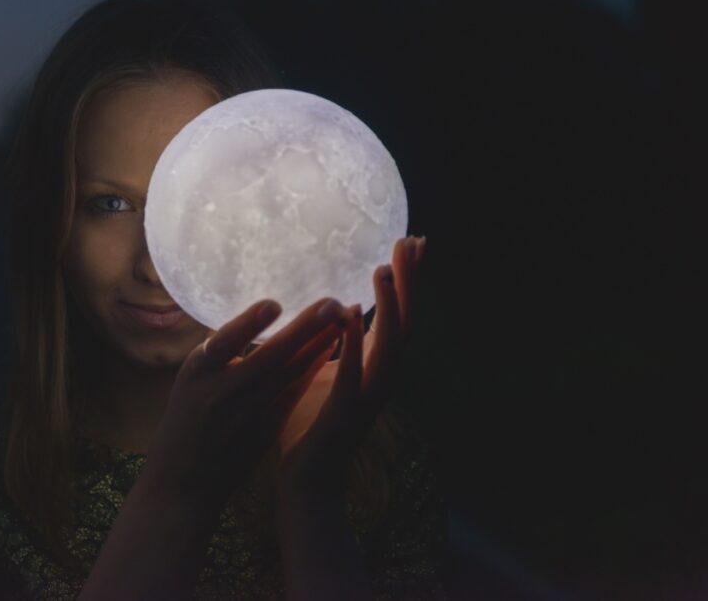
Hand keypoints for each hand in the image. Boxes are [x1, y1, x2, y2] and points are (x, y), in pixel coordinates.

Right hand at [144, 293, 353, 514]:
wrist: (185, 479)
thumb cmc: (186, 418)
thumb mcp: (190, 378)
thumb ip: (219, 350)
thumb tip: (251, 315)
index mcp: (197, 372)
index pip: (224, 343)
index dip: (249, 324)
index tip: (274, 304)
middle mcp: (224, 392)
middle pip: (269, 357)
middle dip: (303, 329)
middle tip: (332, 303)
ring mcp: (248, 413)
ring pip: (289, 374)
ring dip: (318, 344)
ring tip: (341, 318)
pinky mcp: (266, 428)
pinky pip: (294, 392)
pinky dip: (313, 367)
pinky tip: (331, 346)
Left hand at [273, 235, 426, 506]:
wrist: (306, 478)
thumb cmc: (314, 422)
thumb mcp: (329, 372)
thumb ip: (340, 343)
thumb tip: (343, 309)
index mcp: (375, 365)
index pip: (400, 314)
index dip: (408, 280)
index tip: (412, 240)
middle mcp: (380, 377)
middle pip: (405, 322)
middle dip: (409, 282)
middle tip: (411, 242)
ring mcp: (367, 396)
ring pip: (388, 347)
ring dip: (389, 308)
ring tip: (383, 272)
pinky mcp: (344, 413)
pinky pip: (353, 375)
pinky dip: (354, 345)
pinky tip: (348, 316)